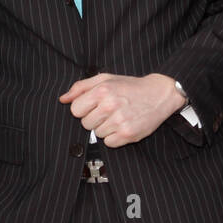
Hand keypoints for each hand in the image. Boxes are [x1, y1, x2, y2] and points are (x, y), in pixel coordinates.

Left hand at [59, 73, 183, 146]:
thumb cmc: (130, 86)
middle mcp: (110, 105)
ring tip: (118, 117)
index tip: (94, 106)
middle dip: (94, 119)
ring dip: (105, 128)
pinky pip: (109, 143)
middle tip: (109, 111)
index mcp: (102, 90)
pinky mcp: (128, 134)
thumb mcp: (106, 79)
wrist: (159, 94)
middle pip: (85, 124)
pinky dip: (114, 137)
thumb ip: (81, 87)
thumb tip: (63, 99)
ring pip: (97, 134)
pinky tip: (123, 126)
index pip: (75, 110)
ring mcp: (120, 121)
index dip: (83, 109)